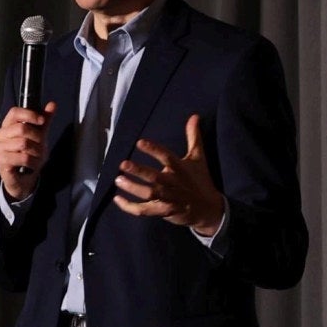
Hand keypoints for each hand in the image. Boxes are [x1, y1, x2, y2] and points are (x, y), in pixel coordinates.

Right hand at [0, 102, 56, 199]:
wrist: (24, 177)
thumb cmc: (30, 154)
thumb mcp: (40, 135)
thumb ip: (45, 120)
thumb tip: (52, 104)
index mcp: (8, 125)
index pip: (15, 112)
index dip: (29, 115)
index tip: (41, 121)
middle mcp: (0, 134)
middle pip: (22, 129)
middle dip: (37, 138)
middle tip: (41, 146)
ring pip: (24, 144)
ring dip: (36, 152)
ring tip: (37, 157)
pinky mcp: (1, 161)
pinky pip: (23, 158)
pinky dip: (32, 162)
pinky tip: (31, 165)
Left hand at [113, 114, 224, 232]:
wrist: (209, 210)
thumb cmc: (200, 180)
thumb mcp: (198, 158)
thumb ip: (193, 137)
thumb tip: (194, 115)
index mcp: (181, 169)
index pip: (167, 157)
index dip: (154, 150)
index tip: (139, 142)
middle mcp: (175, 184)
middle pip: (156, 178)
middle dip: (139, 171)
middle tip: (123, 164)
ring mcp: (170, 199)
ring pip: (149, 194)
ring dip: (133, 188)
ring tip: (118, 180)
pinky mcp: (164, 211)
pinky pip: (145, 210)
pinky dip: (130, 207)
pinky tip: (117, 200)